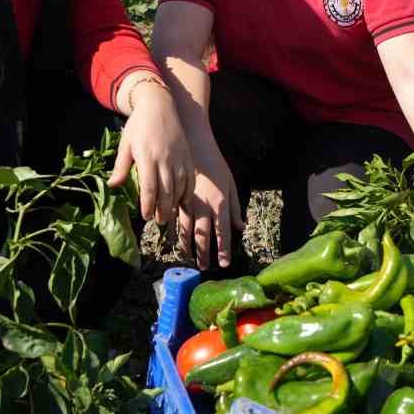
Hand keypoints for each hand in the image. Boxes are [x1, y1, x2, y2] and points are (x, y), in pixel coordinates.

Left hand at [109, 80, 192, 225]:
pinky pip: (190, 179)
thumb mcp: (126, 144)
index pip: (149, 188)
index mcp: (146, 157)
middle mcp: (164, 159)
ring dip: (175, 204)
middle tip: (158, 221)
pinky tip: (183, 201)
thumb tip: (112, 186)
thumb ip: (121, 167)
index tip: (144, 216)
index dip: (147, 205)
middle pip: (166, 192)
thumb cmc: (139, 125)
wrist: (159, 105)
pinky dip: (188, 192)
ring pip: (179, 188)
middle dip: (162, 210)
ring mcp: (178, 158)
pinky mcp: (187, 156)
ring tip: (168, 215)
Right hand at [181, 153, 244, 269]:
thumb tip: (241, 227)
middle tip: (203, 267)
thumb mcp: (231, 184)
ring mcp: (188, 203)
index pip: (222, 232)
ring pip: (185, 230)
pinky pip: (173, 219)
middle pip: (202, 235)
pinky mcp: (176, 198)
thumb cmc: (216, 165)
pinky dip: (173, 232)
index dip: (223, 249)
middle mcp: (204, 206)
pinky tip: (173, 241)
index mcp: (220, 203)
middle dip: (203, 254)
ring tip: (188, 257)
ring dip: (187, 246)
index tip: (224, 264)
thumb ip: (235, 208)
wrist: (195, 146)